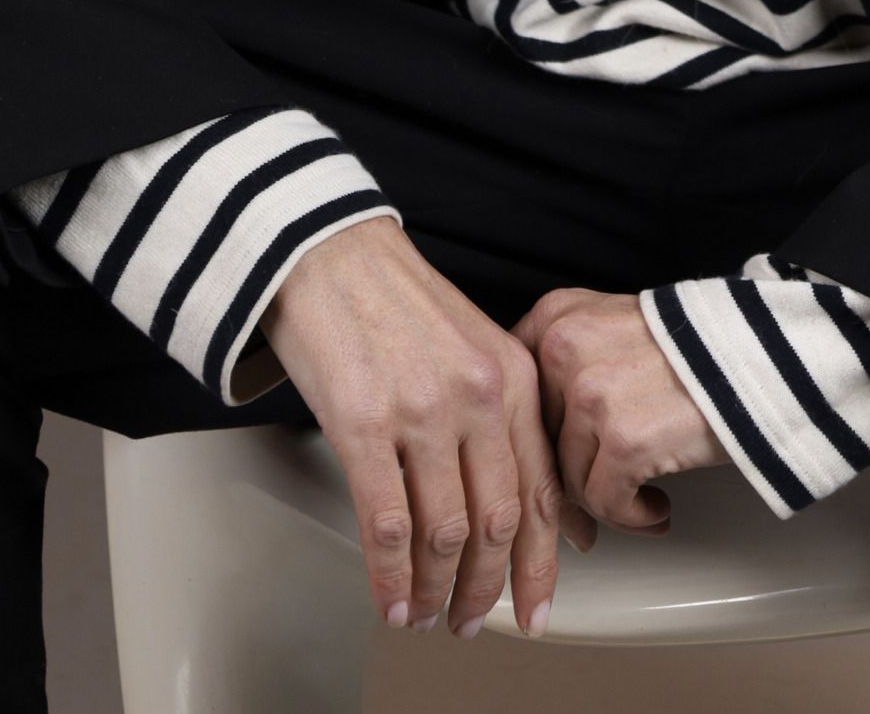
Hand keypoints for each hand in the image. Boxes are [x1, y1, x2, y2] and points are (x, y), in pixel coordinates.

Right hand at [259, 218, 565, 638]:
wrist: (326, 248)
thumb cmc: (394, 297)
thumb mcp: (473, 344)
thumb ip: (504, 413)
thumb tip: (528, 496)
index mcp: (513, 375)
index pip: (542, 490)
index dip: (542, 562)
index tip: (538, 603)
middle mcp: (477, 395)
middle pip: (499, 522)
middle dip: (491, 587)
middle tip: (479, 621)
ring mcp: (420, 410)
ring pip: (445, 532)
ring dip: (439, 589)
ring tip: (430, 614)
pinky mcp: (362, 423)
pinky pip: (386, 523)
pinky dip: (391, 575)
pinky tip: (391, 599)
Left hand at [509, 285, 732, 542]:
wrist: (764, 354)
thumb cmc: (697, 348)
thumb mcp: (614, 330)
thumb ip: (570, 371)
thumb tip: (539, 451)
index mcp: (557, 316)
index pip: (513, 394)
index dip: (527, 443)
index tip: (544, 473)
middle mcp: (565, 347)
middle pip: (539, 440)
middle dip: (565, 488)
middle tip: (588, 514)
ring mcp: (592, 392)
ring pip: (569, 478)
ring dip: (607, 504)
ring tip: (641, 501)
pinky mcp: (624, 438)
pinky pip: (604, 502)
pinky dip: (632, 516)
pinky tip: (657, 508)